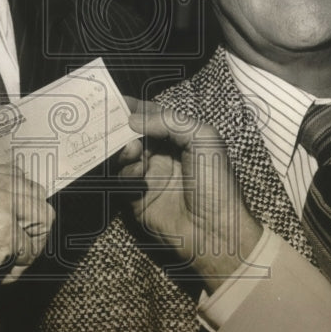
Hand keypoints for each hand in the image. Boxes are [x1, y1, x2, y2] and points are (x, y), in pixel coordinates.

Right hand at [0, 157, 53, 290]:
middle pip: (34, 192)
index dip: (21, 200)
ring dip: (33, 240)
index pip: (15, 175)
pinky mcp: (5, 232)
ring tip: (18, 257)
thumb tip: (9, 202)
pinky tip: (3, 272)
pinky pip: (30, 248)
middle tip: (23, 241)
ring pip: (42, 216)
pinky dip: (20, 265)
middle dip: (33, 218)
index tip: (19, 218)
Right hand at [118, 100, 261, 290]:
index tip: (116, 100)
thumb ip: (171, 122)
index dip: (136, 108)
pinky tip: (139, 176)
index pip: (153, 116)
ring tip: (133, 152)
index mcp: (181, 138)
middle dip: (124, 128)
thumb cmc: (216, 182)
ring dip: (125, 150)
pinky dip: (127, 173)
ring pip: (124, 155)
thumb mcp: (204, 139)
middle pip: (134, 134)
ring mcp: (150, 175)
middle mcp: (164, 154)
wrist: (215, 231)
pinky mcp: (138, 197)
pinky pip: (122, 179)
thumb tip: (133, 119)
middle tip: (114, 124)